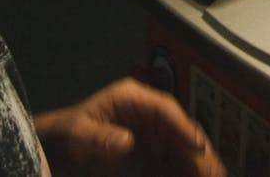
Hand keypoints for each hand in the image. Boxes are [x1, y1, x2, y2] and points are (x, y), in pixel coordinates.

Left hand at [34, 77, 226, 176]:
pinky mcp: (148, 151)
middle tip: (214, 172)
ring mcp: (149, 131)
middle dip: (197, 152)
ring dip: (193, 165)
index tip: (198, 146)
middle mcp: (145, 112)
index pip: (164, 108)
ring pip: (179, 148)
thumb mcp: (78, 136)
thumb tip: (127, 143)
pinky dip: (178, 172)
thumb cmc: (65, 136)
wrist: (55, 149)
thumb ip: (101, 139)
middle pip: (178, 130)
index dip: (183, 127)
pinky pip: (170, 163)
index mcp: (131, 99)